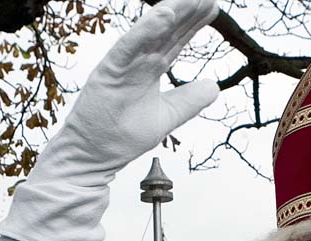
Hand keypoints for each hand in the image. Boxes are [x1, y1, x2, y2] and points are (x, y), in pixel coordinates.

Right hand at [2, 0, 220, 240]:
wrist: (96, 156)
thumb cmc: (123, 136)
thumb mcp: (167, 117)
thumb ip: (189, 101)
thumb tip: (214, 86)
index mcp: (149, 70)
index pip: (175, 41)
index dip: (193, 23)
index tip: (212, 6)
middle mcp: (137, 62)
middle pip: (166, 32)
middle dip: (187, 12)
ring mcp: (122, 65)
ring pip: (150, 33)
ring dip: (170, 13)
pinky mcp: (108, 72)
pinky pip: (129, 46)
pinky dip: (146, 31)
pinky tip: (164, 15)